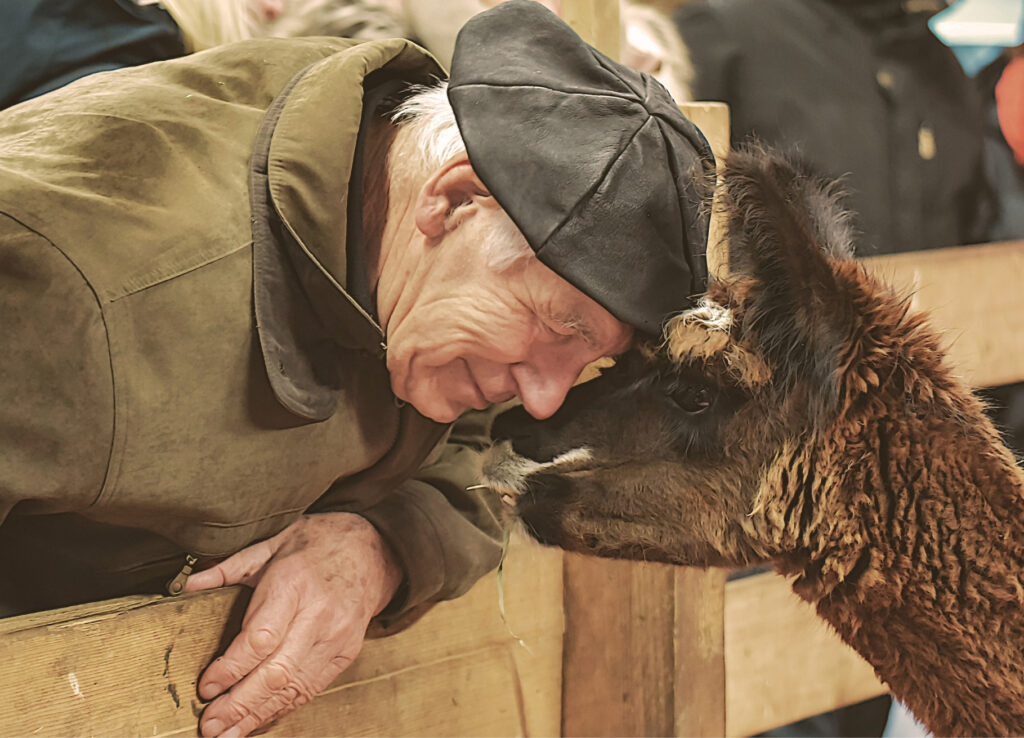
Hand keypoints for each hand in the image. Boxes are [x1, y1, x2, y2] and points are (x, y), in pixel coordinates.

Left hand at [183, 513, 402, 736]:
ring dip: (259, 715)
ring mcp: (336, 637)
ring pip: (295, 687)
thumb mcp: (272, 544)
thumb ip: (229, 567)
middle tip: (212, 724)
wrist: (370, 549)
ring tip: (230, 735)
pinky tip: (260, 721)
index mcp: (295, 584)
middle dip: (240, 704)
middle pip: (277, 671)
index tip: (207, 686)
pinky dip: (283, 709)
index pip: (261, 638)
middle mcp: (318, 614)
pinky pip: (312, 689)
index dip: (232, 668)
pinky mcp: (346, 653)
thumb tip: (187, 585)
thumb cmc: (317, 544)